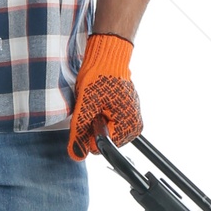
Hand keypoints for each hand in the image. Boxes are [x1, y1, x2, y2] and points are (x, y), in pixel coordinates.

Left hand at [68, 32, 141, 159]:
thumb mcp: (85, 105)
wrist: (108, 57)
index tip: (91, 113)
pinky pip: (111, 123)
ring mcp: (133, 118)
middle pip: (106, 141)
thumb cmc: (99, 76)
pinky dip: (103, 115)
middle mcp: (135, 125)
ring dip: (99, 121)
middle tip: (94, 105)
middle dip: (96, 127)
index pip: (102, 147)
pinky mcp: (129, 113)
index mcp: (128, 125)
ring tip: (99, 102)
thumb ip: (80, 131)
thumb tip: (76, 154)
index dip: (90, 133)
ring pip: (107, 132)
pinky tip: (102, 101)